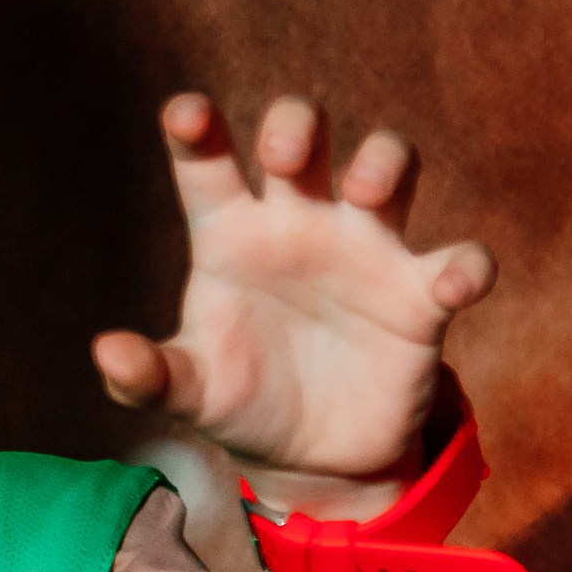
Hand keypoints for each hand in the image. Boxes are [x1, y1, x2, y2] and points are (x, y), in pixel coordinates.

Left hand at [91, 95, 495, 512]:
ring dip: (383, 161)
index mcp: (231, 235)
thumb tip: (107, 352)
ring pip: (388, 168)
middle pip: (303, 138)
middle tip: (283, 155)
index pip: (207, 165)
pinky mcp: (421, 297)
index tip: (186, 113)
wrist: (314, 458)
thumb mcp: (189, 393)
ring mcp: (365, 251)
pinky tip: (452, 285)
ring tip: (366, 190)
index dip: (195, 130)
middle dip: (297, 126)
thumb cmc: (243, 399)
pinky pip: (458, 263)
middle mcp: (299, 224)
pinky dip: (464, 266)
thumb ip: (146, 375)